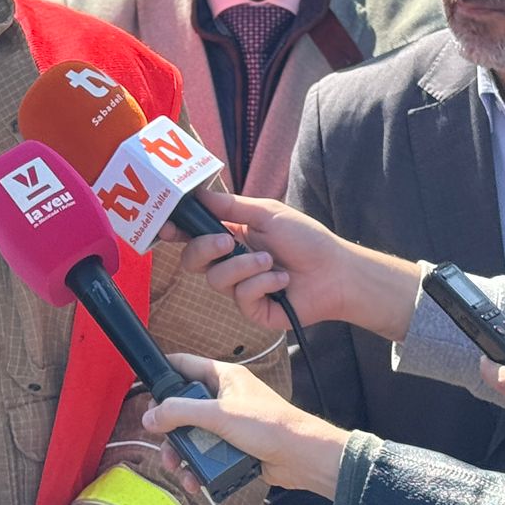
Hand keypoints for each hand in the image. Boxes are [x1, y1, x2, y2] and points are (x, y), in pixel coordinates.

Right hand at [143, 354, 347, 496]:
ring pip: (194, 436)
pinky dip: (198, 467)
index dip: (163, 373)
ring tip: (178, 469)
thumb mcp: (219, 415)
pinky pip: (207, 455)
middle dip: (171, 430)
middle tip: (162, 443)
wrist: (302, 458)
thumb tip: (149, 416)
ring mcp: (230, 424)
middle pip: (184, 408)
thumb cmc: (270, 426)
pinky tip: (195, 479)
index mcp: (223, 378)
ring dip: (182, 454)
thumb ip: (181, 412)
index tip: (143, 386)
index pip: (184, 365)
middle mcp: (225, 398)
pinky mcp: (234, 448)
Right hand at [181, 191, 419, 340]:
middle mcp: (230, 263)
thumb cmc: (307, 239)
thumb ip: (231, 207)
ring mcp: (240, 288)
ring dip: (244, 266)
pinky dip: (263, 283)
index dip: (176, 232)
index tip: (168, 227)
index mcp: (231, 236)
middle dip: (204, 249)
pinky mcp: (253, 310)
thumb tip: (200, 195)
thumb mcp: (268, 214)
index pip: (193, 235)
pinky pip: (241, 296)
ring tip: (271, 262)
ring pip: (215, 279)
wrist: (336, 272)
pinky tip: (283, 280)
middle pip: (192, 260)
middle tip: (227, 242)